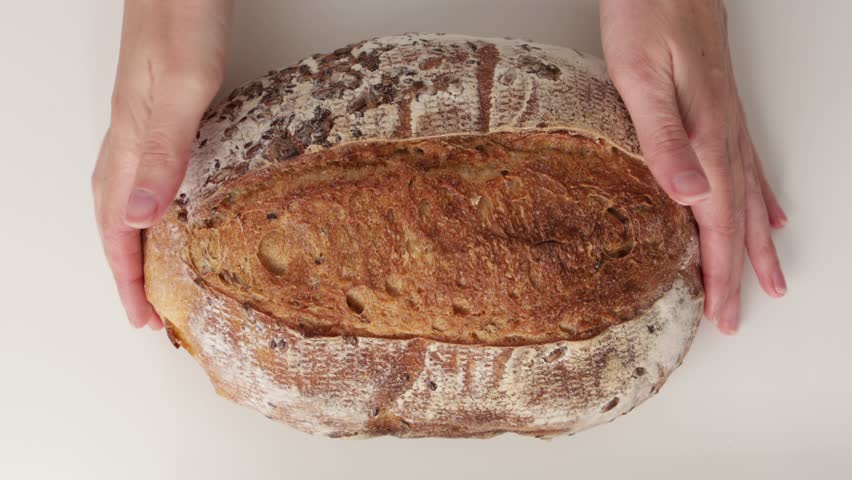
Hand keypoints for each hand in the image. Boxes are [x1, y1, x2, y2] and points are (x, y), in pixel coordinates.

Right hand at [92, 0, 231, 329]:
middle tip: (147, 314)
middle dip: (126, 273)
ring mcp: (138, 122)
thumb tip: (137, 220)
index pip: (116, 228)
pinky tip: (168, 208)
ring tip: (152, 277)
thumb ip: (162, 150)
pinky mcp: (156, 108)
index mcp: (130, 141)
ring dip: (133, 244)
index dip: (126, 278)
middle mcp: (127, 136)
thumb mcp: (183, 87)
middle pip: (113, 221)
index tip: (142, 322)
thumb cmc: (185, 18)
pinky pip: (142, 175)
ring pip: (123, 199)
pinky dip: (147, 206)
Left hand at [600, 0, 786, 333]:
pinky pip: (749, 165)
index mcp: (705, 137)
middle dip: (737, 272)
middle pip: (738, 218)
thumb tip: (690, 197)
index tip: (722, 314)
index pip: (718, 222)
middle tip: (736, 316)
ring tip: (768, 276)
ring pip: (750, 196)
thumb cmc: (646, 15)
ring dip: (756, 241)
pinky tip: (769, 210)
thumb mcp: (639, 77)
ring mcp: (727, 120)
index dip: (720, 273)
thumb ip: (664, 138)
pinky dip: (761, 197)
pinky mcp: (719, 106)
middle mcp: (723, 134)